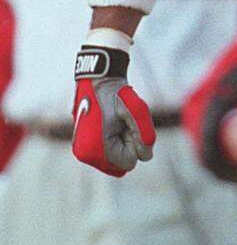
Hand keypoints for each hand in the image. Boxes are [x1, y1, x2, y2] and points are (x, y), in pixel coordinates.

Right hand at [72, 46, 155, 176]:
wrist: (98, 80)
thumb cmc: (118, 94)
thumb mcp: (137, 110)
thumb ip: (145, 134)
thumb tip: (146, 156)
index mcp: (94, 150)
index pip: (129, 162)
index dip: (134, 144)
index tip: (126, 125)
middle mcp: (84, 155)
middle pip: (122, 164)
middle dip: (128, 146)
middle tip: (122, 125)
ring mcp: (81, 151)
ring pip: (116, 159)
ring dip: (121, 144)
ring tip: (116, 123)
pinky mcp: (83, 146)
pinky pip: (109, 154)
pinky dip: (114, 142)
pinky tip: (110, 124)